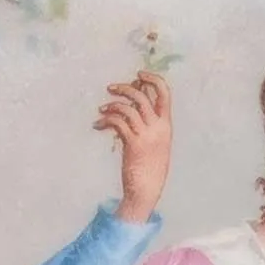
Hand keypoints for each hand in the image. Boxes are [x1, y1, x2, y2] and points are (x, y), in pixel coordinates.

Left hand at [97, 70, 172, 223]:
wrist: (146, 190)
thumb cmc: (149, 167)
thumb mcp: (155, 143)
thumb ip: (149, 124)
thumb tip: (135, 104)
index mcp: (166, 125)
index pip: (165, 93)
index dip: (152, 79)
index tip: (138, 75)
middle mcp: (158, 127)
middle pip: (142, 96)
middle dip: (125, 88)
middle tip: (111, 88)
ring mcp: (146, 135)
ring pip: (128, 108)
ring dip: (112, 104)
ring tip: (102, 109)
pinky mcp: (133, 143)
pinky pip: (118, 122)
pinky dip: (105, 120)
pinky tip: (98, 125)